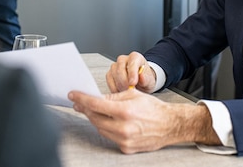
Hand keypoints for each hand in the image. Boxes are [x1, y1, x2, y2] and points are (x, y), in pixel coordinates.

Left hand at [68, 89, 216, 153]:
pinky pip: (109, 137)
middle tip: (80, 103)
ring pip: (100, 129)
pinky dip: (106, 128)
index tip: (73, 95)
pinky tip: (108, 121)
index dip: (82, 99)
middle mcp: (123, 127)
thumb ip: (112, 97)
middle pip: (95, 118)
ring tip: (93, 111)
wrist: (169, 125)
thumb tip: (95, 98)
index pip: (96, 104)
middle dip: (86, 109)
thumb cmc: (153, 108)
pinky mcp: (126, 148)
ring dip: (95, 119)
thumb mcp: (133, 95)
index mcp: (125, 111)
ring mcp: (124, 140)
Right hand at [106, 52, 155, 92]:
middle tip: (129, 90)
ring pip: (113, 74)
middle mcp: (124, 59)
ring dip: (119, 85)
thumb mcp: (149, 80)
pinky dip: (114, 88)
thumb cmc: (145, 78)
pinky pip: (109, 80)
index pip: (132, 62)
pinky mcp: (110, 74)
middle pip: (120, 68)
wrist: (141, 83)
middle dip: (124, 81)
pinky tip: (120, 91)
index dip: (132, 73)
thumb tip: (141, 77)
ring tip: (126, 91)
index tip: (133, 83)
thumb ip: (145, 78)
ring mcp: (115, 66)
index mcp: (135, 57)